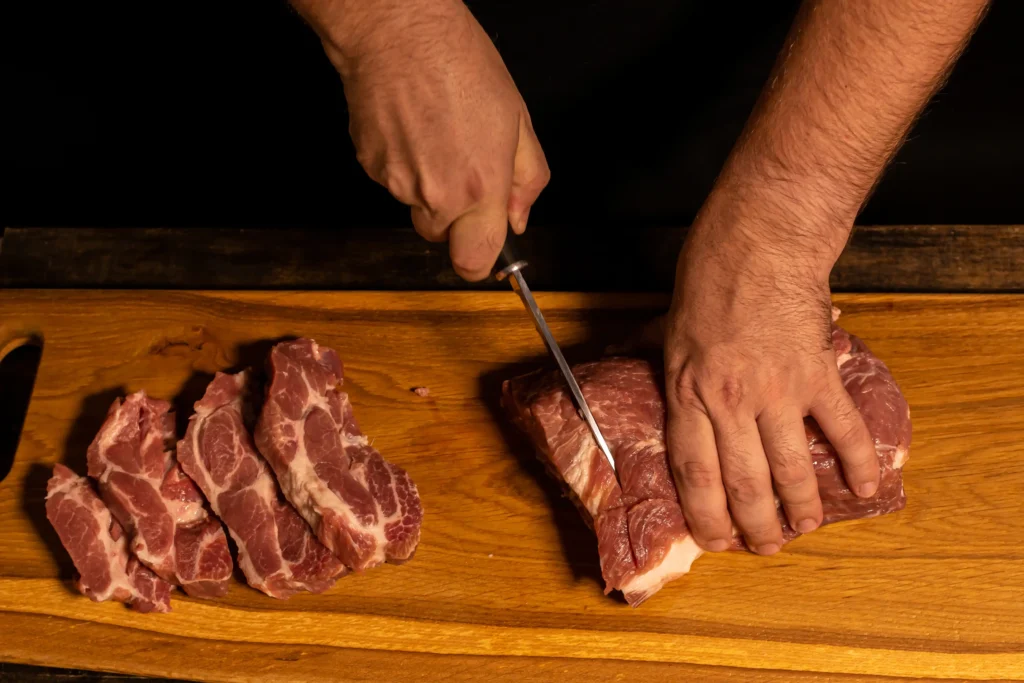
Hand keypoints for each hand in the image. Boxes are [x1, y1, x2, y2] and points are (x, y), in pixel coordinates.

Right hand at [318, 0, 549, 280]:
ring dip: (426, 185)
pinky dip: (402, 164)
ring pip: (416, 207)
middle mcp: (437, 194)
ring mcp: (398, 184)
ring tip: (435, 135)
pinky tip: (411, 128)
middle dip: (453, 216)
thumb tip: (519, 217)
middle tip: (461, 169)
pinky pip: (392, 182)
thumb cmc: (459, 63)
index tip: (484, 243)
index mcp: (480, 186)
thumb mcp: (518, 119)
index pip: (474, 262)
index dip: (480, 259)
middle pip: (442, 237)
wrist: (397, 32)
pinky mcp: (370, 167)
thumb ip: (527, 179)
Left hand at [664, 201, 879, 555]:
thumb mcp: (666, 326)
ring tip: (803, 527)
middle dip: (755, 525)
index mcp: (687, 393)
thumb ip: (654, 358)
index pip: (694, 473)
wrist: (759, 241)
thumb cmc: (708, 278)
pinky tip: (864, 485)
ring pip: (790, 467)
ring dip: (799, 507)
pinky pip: (841, 427)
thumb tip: (620, 358)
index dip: (706, 516)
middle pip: (743, 482)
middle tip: (765, 546)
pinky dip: (856, 459)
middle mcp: (729, 402)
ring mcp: (776, 391)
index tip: (716, 540)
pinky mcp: (816, 374)